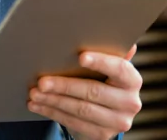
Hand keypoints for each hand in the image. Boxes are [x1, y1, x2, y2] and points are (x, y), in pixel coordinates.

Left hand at [28, 45, 142, 139]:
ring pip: (80, 110)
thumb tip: (116, 36)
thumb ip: (110, 53)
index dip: (101, 62)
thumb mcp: (110, 68)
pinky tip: (39, 105)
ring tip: (34, 93)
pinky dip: (53, 113)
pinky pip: (74, 123)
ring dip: (53, 101)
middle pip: (93, 92)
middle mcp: (130, 102)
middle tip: (41, 81)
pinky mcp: (102, 135)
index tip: (80, 56)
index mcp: (132, 80)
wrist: (109, 115)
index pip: (119, 68)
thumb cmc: (105, 82)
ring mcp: (117, 122)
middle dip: (64, 86)